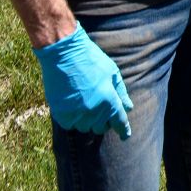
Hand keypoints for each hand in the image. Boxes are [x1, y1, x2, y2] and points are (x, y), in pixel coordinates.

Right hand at [32, 23, 132, 139]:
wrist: (63, 54)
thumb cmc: (91, 60)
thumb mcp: (112, 73)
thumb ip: (121, 92)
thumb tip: (129, 108)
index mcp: (109, 100)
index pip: (119, 122)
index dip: (123, 130)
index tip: (125, 136)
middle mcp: (93, 111)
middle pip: (100, 128)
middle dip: (102, 121)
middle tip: (99, 108)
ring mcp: (76, 114)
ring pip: (84, 127)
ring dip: (86, 119)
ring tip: (84, 101)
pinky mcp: (61, 114)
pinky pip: (69, 124)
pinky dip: (72, 118)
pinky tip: (72, 104)